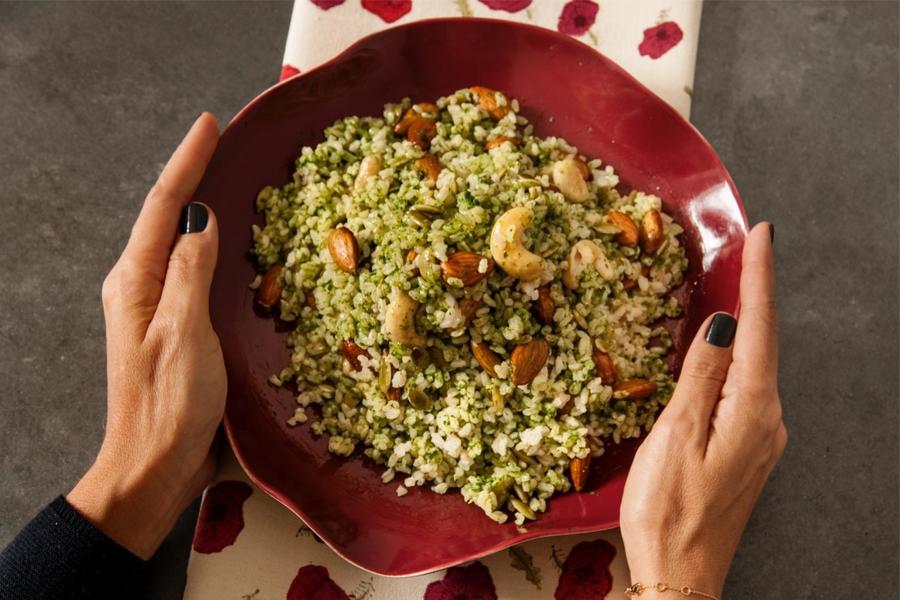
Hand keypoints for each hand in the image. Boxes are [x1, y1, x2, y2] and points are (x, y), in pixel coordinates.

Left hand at [67, 114, 224, 558]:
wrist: (156, 466)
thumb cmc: (168, 405)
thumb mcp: (184, 332)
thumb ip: (191, 271)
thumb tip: (202, 220)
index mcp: (136, 281)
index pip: (164, 206)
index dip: (188, 161)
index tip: (210, 124)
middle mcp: (141, 287)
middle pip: (169, 217)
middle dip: (196, 176)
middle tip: (228, 144)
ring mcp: (159, 307)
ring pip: (183, 244)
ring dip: (207, 210)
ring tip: (236, 181)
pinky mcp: (179, 327)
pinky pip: (197, 274)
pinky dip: (218, 249)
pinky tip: (239, 247)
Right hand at [620, 223, 785, 596]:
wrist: (680, 575)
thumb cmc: (669, 512)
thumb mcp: (676, 436)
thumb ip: (701, 376)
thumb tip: (720, 324)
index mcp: (752, 411)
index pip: (760, 329)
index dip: (760, 278)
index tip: (762, 233)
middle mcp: (767, 419)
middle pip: (763, 342)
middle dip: (753, 292)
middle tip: (740, 249)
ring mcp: (759, 436)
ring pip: (752, 365)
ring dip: (741, 324)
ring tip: (725, 286)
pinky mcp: (745, 448)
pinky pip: (741, 388)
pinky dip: (731, 358)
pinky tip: (714, 349)